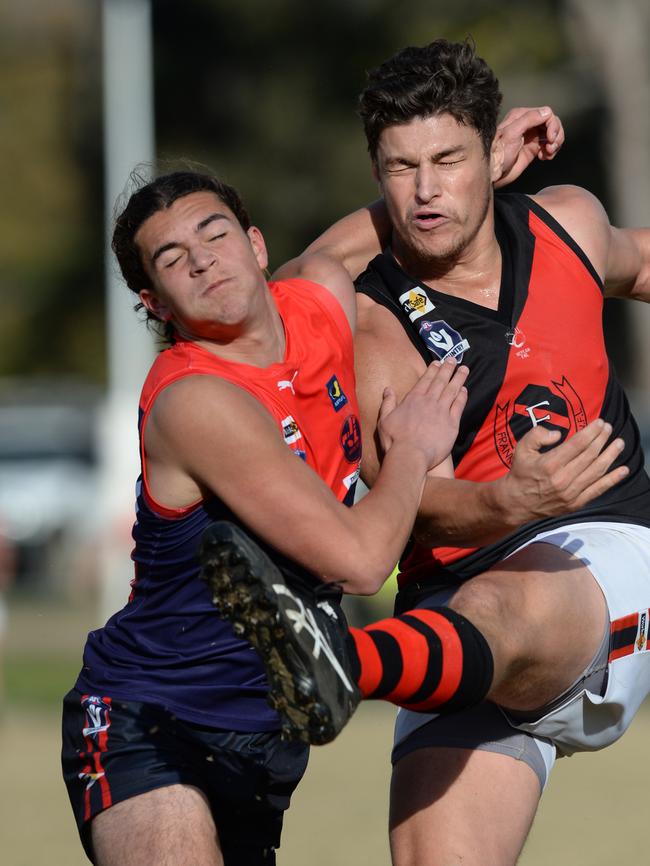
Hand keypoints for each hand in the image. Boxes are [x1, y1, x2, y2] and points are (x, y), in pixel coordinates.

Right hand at [377, 358, 467, 469]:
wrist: (409, 456)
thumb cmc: (394, 440)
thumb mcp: (384, 420)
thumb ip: (387, 403)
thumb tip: (388, 389)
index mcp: (413, 400)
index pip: (425, 380)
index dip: (432, 370)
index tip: (438, 362)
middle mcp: (428, 402)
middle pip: (440, 382)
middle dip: (447, 369)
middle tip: (453, 359)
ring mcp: (441, 412)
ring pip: (452, 391)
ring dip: (458, 378)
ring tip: (464, 369)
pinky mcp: (451, 424)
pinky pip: (458, 406)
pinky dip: (462, 397)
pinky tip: (465, 390)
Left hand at [495, 106, 563, 188]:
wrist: (493, 172)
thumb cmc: (498, 152)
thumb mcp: (512, 133)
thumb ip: (529, 119)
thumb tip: (547, 112)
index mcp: (521, 116)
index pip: (546, 113)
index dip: (552, 125)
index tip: (551, 138)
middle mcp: (528, 124)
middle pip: (552, 123)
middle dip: (556, 134)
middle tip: (551, 148)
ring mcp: (531, 136)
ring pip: (553, 134)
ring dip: (555, 143)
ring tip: (549, 154)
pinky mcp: (533, 149)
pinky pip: (549, 145)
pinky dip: (551, 151)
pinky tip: (545, 158)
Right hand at [500, 419, 627, 523]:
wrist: (517, 502)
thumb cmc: (521, 472)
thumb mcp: (521, 448)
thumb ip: (538, 435)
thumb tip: (558, 434)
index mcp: (549, 464)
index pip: (577, 444)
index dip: (591, 432)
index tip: (600, 422)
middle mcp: (562, 479)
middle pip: (589, 455)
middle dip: (602, 439)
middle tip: (609, 428)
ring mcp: (570, 493)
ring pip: (597, 471)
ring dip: (611, 456)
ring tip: (619, 443)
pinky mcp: (575, 503)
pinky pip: (598, 490)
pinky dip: (612, 480)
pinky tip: (623, 470)